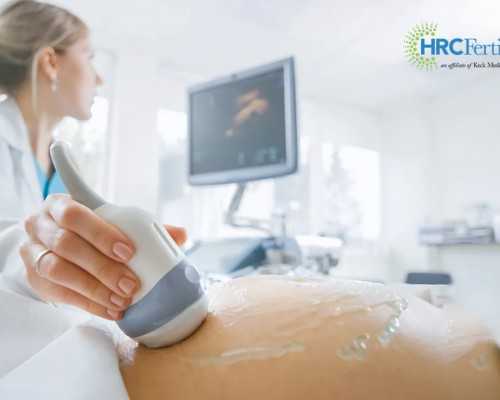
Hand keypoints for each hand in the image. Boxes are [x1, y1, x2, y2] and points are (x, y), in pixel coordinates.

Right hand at [19, 194, 186, 320]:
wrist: (54, 247)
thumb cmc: (89, 232)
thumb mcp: (111, 224)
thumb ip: (144, 228)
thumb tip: (181, 234)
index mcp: (60, 205)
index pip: (75, 214)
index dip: (101, 233)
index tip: (129, 251)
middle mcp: (40, 225)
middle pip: (67, 244)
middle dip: (102, 267)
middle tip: (130, 284)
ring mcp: (32, 252)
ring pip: (58, 270)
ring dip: (94, 288)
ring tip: (121, 301)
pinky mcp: (33, 278)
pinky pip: (59, 293)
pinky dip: (88, 304)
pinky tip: (110, 310)